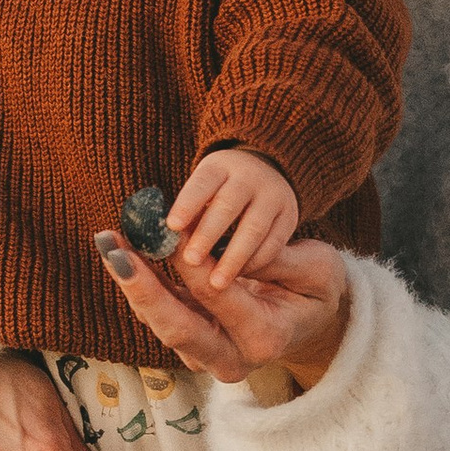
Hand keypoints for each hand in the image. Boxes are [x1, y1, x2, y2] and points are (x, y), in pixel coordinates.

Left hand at [95, 228, 351, 391]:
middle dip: (142, 286)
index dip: (190, 263)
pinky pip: (159, 314)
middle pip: (176, 326)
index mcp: (265, 339)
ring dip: (132, 282)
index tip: (170, 228)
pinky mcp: (190, 345)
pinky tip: (121, 250)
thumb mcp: (318, 269)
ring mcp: (206, 357)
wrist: (312, 327)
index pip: (218, 297)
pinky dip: (139, 283)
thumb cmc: (317, 292)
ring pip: (160, 322)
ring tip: (110, 240)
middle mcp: (231, 358)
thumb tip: (230, 245)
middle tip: (116, 249)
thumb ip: (278, 259)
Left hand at [166, 146, 299, 289]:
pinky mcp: (289, 217)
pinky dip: (255, 263)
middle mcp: (249, 177)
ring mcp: (273, 196)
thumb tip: (160, 241)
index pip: (202, 182)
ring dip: (233, 257)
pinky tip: (239, 278)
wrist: (267, 173)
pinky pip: (273, 244)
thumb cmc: (219, 191)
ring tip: (216, 284)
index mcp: (220, 167)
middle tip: (190, 261)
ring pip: (253, 228)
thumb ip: (188, 211)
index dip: (187, 203)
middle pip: (228, 205)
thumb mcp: (204, 188)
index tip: (172, 226)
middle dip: (208, 235)